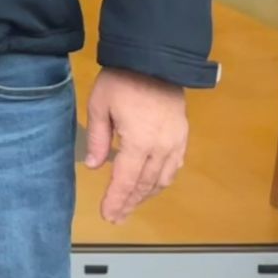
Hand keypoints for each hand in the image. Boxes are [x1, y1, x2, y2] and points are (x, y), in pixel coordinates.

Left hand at [85, 67, 188, 223]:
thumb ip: (98, 138)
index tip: (107, 215)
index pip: (126, 180)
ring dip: (146, 195)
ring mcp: (175, 143)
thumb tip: (95, 167)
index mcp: (138, 142)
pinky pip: (174, 167)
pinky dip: (162, 181)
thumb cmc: (122, 81)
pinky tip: (152, 185)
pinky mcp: (182, 136)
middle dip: (129, 202)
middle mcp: (161, 148)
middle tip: (116, 217)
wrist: (155, 60)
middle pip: (145, 184)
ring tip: (131, 205)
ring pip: (162, 179)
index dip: (116, 200)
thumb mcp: (100, 105)